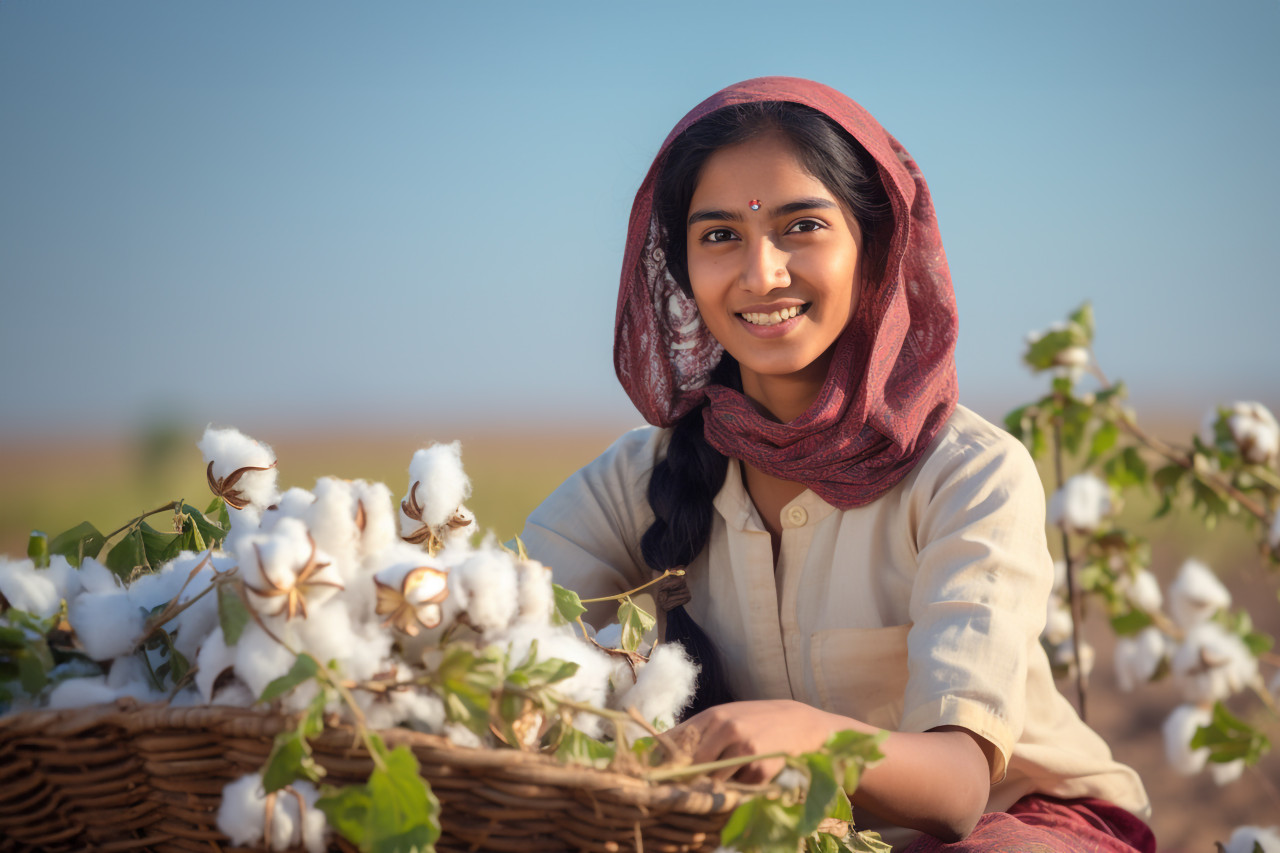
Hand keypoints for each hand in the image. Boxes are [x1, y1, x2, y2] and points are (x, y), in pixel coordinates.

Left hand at [670, 699, 856, 783]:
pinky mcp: (759, 769)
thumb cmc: (756, 721)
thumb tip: (659, 753)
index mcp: (712, 716)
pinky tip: (749, 777)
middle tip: (682, 789)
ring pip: (711, 782)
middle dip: (684, 781)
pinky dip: (738, 788)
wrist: (800, 723)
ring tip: (722, 781)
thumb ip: (698, 733)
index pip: (673, 742)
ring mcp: (743, 749)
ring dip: (712, 788)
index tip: (652, 775)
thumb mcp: (726, 717)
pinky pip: (736, 789)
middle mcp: (725, 729)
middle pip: (689, 767)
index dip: (660, 762)